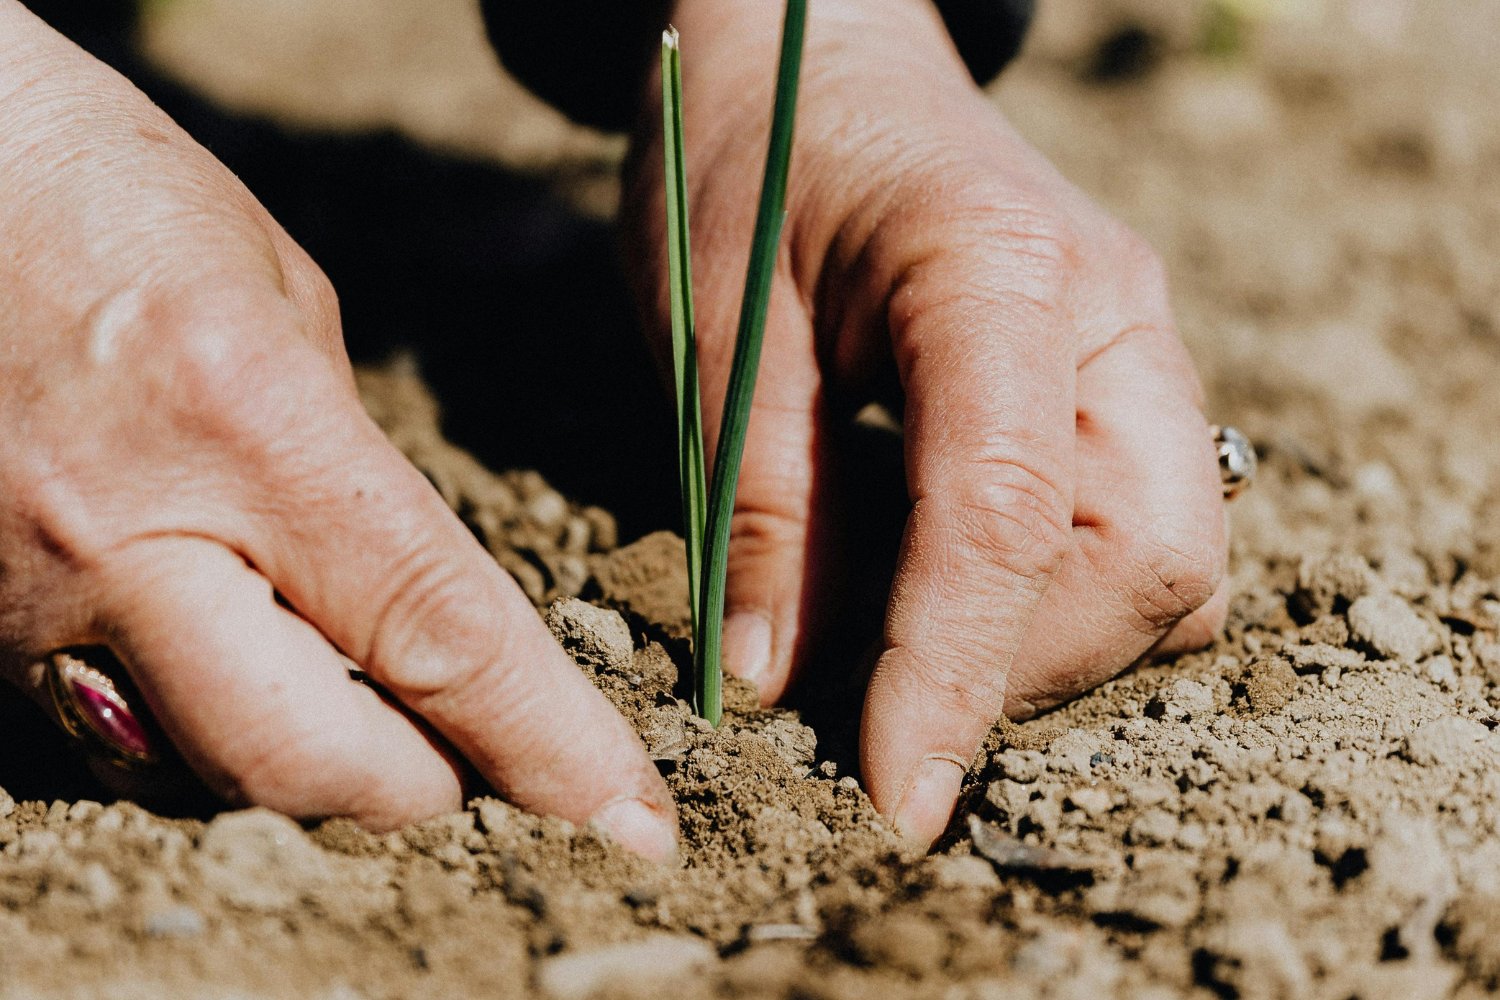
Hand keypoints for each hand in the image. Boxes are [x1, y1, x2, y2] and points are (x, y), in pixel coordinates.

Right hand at [0, 2, 674, 858]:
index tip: (628, 814)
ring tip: (375, 718)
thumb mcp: (284, 305)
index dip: (547, 744)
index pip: (435, 633)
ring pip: (203, 772)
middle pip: (309, 762)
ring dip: (315, 770)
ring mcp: (25, 601)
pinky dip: (206, 733)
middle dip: (425, 790)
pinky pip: (114, 735)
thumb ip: (350, 471)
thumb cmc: (110, 198)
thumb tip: (407, 601)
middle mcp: (126, 537)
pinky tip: (248, 673)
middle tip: (483, 767)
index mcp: (246, 424)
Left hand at [627, 0, 1226, 846]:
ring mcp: (1136, 346)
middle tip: (882, 704)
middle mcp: (1114, 314)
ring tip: (906, 652)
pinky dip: (1057, 600)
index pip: (1009, 517)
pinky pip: (1141, 533)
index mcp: (1000, 270)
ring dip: (1047, 645)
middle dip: (1023, 667)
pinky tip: (949, 593)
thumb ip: (763, 506)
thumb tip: (780, 685)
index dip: (955, 677)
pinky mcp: (1119, 381)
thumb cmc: (749, 155)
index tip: (897, 800)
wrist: (811, 50)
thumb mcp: (719, 324)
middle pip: (1150, 560)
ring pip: (1169, 563)